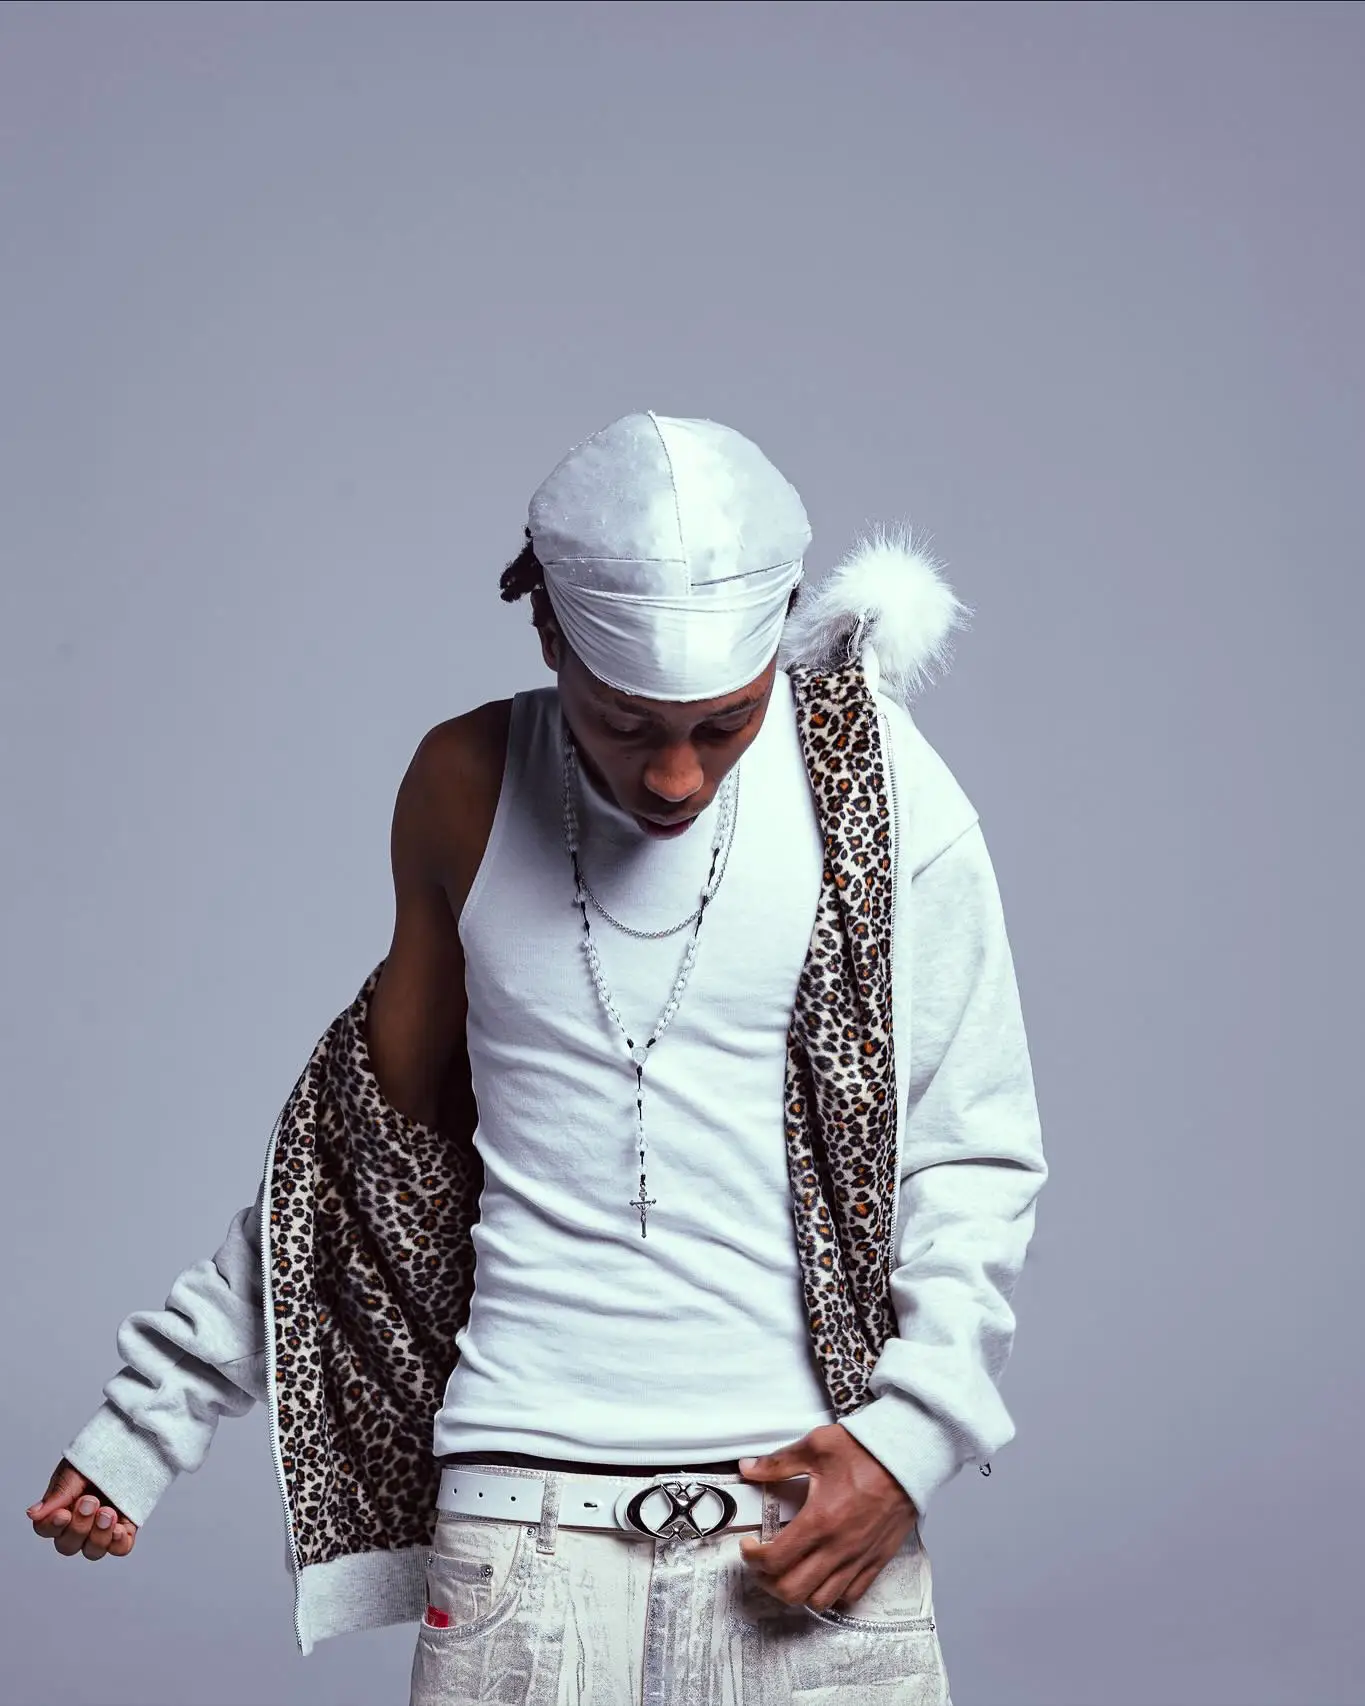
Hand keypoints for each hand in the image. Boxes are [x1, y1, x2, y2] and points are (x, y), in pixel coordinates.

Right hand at [27, 1458, 138, 1560]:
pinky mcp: (124, 1530)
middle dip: (79, 1526)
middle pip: (68, 1545)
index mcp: (60, 1509)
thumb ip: (58, 1494)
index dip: (52, 1526)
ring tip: (107, 1513)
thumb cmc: (98, 1458)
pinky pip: (120, 1548)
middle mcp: (79, 1525)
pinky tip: (118, 1530)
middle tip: (90, 1502)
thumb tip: (32, 1514)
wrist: (129, 1446)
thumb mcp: (75, 1471)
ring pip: (92, 1551)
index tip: (63, 1514)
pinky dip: (117, 1543)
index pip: (46, 1529)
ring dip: (98, 1535)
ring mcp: (101, 1530)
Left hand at [737, 1423, 916, 1612]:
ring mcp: (858, 1558)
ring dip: (797, 1592)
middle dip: (768, 1581)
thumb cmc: (866, 1451)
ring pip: (819, 1599)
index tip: (748, 1546)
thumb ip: (778, 1462)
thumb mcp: (816, 1446)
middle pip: (792, 1590)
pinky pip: (850, 1595)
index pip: (775, 1559)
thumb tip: (749, 1468)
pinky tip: (821, 1575)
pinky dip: (830, 1594)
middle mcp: (838, 1547)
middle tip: (762, 1563)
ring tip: (789, 1572)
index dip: (752, 1559)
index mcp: (819, 1520)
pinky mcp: (876, 1561)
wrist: (908, 1457)